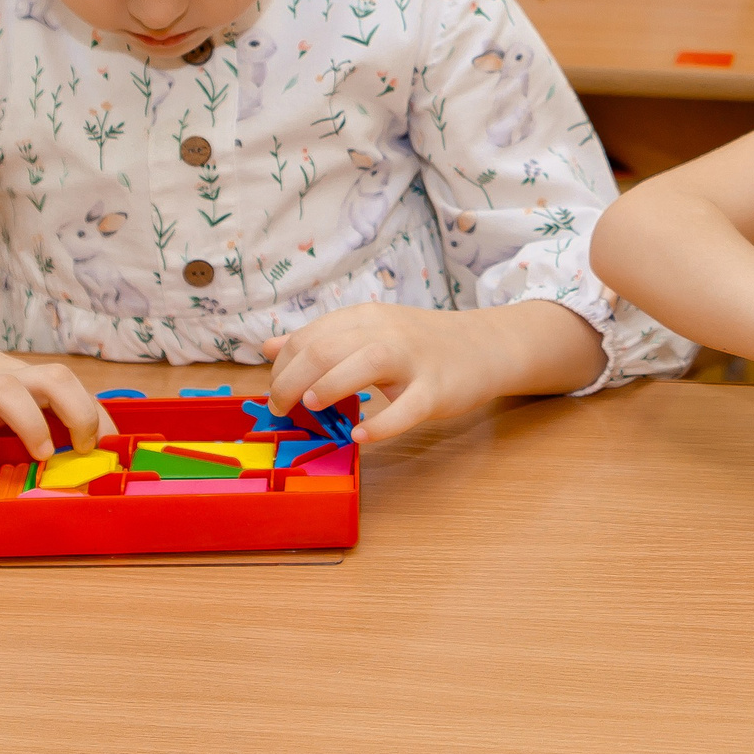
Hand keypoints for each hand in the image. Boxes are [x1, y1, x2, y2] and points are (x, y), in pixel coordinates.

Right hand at [0, 331, 112, 469]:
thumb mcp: (2, 399)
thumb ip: (32, 417)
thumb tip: (74, 456)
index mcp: (25, 380)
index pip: (75, 390)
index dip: (99, 418)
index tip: (114, 450)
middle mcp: (4, 382)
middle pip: (55, 378)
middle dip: (79, 412)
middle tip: (83, 448)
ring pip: (9, 391)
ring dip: (32, 424)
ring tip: (40, 455)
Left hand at [262, 299, 602, 444]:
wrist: (485, 346)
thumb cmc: (418, 344)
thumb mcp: (367, 332)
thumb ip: (319, 340)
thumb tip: (268, 348)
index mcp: (364, 317)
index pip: (308, 337)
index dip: (281, 368)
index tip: (274, 395)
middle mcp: (385, 332)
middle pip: (326, 347)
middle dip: (291, 380)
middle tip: (281, 410)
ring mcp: (413, 360)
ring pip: (364, 364)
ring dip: (329, 386)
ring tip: (310, 406)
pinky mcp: (436, 390)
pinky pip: (407, 408)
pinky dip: (381, 424)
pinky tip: (360, 436)